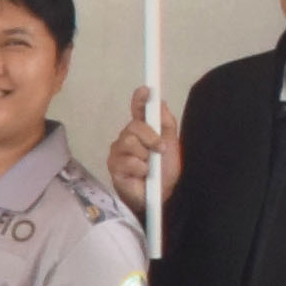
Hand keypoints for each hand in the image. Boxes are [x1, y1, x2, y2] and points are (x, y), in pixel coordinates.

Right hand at [108, 84, 172, 207]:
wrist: (161, 196)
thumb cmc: (164, 171)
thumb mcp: (171, 145)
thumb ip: (166, 123)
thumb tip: (160, 103)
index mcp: (143, 130)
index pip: (138, 109)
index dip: (140, 98)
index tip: (146, 89)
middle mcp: (128, 137)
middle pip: (134, 126)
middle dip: (151, 137)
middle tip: (160, 149)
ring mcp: (119, 151)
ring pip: (129, 142)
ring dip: (146, 156)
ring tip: (149, 167)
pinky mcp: (114, 166)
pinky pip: (128, 160)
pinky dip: (140, 168)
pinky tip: (141, 175)